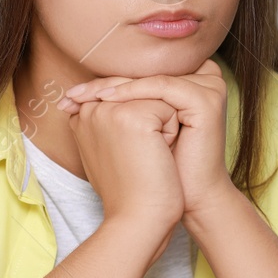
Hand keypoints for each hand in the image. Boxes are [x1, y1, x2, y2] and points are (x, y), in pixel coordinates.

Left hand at [59, 59, 232, 218]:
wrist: (173, 203)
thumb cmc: (149, 171)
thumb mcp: (129, 132)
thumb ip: (114, 107)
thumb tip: (70, 96)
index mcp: (188, 84)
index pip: (140, 75)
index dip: (104, 84)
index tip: (69, 95)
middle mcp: (202, 80)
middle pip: (143, 74)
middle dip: (102, 85)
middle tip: (69, 95)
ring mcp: (208, 88)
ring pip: (150, 78)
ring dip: (113, 87)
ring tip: (81, 97)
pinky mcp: (206, 100)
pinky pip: (162, 87)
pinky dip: (133, 92)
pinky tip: (107, 100)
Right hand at [62, 94, 184, 243]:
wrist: (139, 218)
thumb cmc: (129, 190)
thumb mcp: (112, 149)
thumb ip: (111, 120)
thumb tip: (132, 100)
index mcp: (80, 116)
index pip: (125, 95)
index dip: (140, 123)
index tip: (130, 156)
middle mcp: (90, 108)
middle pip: (141, 94)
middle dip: (150, 124)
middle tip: (138, 160)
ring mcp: (108, 110)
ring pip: (156, 98)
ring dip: (161, 128)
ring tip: (145, 157)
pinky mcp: (132, 116)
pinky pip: (169, 109)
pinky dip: (171, 135)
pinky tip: (155, 157)